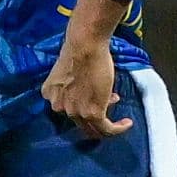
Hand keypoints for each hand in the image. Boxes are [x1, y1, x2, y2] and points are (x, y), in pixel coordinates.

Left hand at [43, 0, 134, 138]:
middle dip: (97, 114)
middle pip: (80, 120)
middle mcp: (58, 106)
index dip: (84, 104)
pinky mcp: (92, 114)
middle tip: (110, 106)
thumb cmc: (78, 52)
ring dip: (109, 125)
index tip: (99, 97)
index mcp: (49, 94)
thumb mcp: (71, 74)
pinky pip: (107, 129)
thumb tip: (99, 95)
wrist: (84, 47)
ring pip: (94, 128)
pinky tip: (127, 123)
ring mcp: (74, 111)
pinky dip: (118, 129)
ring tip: (121, 120)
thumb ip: (77, 87)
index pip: (68, 108)